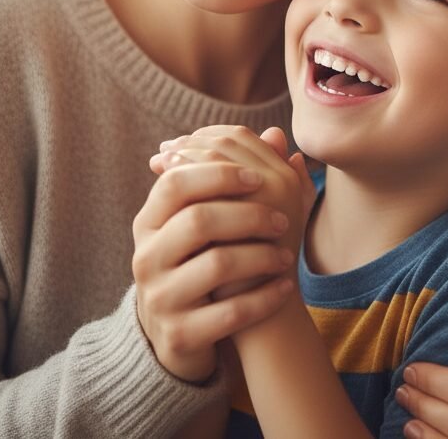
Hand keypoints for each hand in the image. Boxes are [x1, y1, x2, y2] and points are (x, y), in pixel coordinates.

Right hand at [132, 156, 294, 382]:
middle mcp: (146, 256)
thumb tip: (276, 134)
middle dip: (248, 215)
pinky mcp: (178, 334)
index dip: (219, 174)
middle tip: (282, 220)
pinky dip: (263, 299)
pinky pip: (229, 314)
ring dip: (260, 256)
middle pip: (198, 219)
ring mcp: (159, 297)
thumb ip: (236, 178)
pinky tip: (285, 288)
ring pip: (216, 265)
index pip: (176, 181)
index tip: (259, 177)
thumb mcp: (206, 220)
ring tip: (286, 255)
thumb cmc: (199, 260)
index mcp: (150, 220)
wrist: (178, 333)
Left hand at [157, 125, 314, 259]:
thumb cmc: (252, 264)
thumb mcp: (251, 220)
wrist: (263, 312)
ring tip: (160, 163)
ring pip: (220, 154)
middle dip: (192, 142)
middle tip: (163, 151)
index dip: (209, 135)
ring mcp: (269, 193)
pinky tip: (163, 180)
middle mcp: (283, 179)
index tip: (178, 144)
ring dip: (186, 154)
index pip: (243, 137)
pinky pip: (214, 176)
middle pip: (229, 142)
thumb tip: (258, 138)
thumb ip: (247, 183)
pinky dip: (186, 172)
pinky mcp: (250, 210)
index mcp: (286, 176)